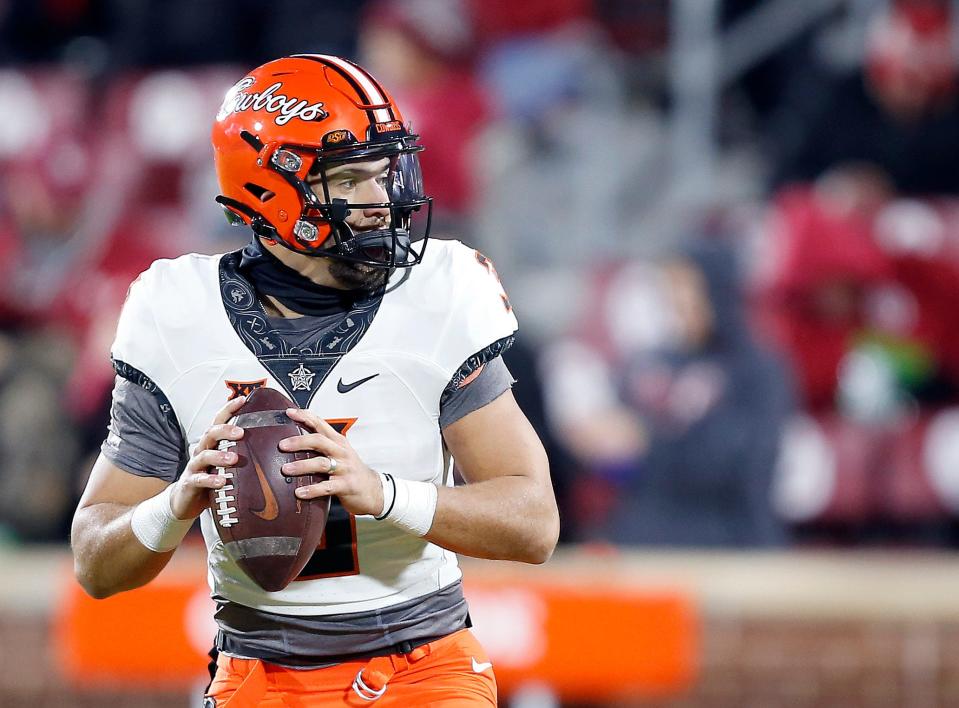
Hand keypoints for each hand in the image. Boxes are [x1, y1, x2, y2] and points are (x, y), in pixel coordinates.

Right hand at [169, 396, 246, 519]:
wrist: (185, 501)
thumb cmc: (210, 478)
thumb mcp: (226, 464)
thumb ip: (242, 454)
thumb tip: (273, 446)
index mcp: (212, 443)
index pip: (219, 421)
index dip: (229, 409)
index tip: (243, 399)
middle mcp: (202, 450)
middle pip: (210, 434)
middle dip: (225, 430)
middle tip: (241, 433)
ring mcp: (195, 466)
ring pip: (204, 455)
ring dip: (219, 456)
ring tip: (234, 459)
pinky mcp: (190, 483)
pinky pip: (199, 480)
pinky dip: (210, 480)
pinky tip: (221, 482)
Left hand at [279, 408, 383, 516]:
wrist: (373, 489)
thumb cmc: (350, 470)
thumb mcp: (339, 453)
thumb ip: (320, 446)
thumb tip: (292, 441)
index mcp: (338, 442)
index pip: (320, 424)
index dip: (305, 416)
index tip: (289, 412)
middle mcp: (341, 452)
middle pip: (319, 441)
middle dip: (299, 441)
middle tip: (282, 445)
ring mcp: (344, 469)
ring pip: (322, 463)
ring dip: (302, 466)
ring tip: (286, 469)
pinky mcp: (346, 485)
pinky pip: (327, 487)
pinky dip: (312, 489)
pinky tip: (300, 492)